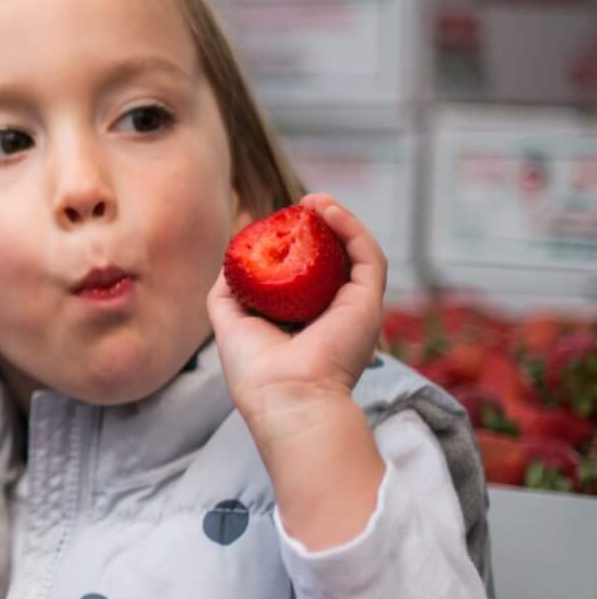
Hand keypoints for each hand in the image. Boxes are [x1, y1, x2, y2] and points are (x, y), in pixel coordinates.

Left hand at [209, 194, 386, 443]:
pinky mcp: (369, 303)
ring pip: (355, 253)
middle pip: (334, 260)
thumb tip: (230, 261)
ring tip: (315, 201)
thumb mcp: (231, 323)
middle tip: (301, 206)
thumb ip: (228, 292)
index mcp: (309, 321)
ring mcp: (356, 308)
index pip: (309, 274)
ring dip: (339, 220)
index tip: (278, 223)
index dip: (298, 245)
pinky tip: (329, 210)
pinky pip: (368, 256)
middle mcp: (336, 314)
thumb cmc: (255, 372)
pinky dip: (352, 229)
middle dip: (320, 228)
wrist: (284, 397)